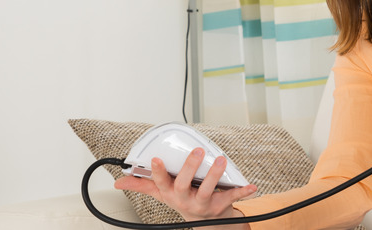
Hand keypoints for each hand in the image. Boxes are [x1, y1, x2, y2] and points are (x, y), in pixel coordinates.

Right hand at [114, 147, 256, 222]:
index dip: (158, 172)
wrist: (205, 221)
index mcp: (171, 193)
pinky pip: (232, 198)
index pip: (161, 183)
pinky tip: (251, 186)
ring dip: (215, 175)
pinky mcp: (221, 205)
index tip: (156, 159)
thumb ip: (143, 185)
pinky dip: (243, 192)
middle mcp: (185, 199)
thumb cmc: (183, 200)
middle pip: (183, 185)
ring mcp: (203, 203)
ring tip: (220, 160)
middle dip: (189, 168)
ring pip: (208, 190)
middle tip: (197, 151)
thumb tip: (120, 181)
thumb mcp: (162, 193)